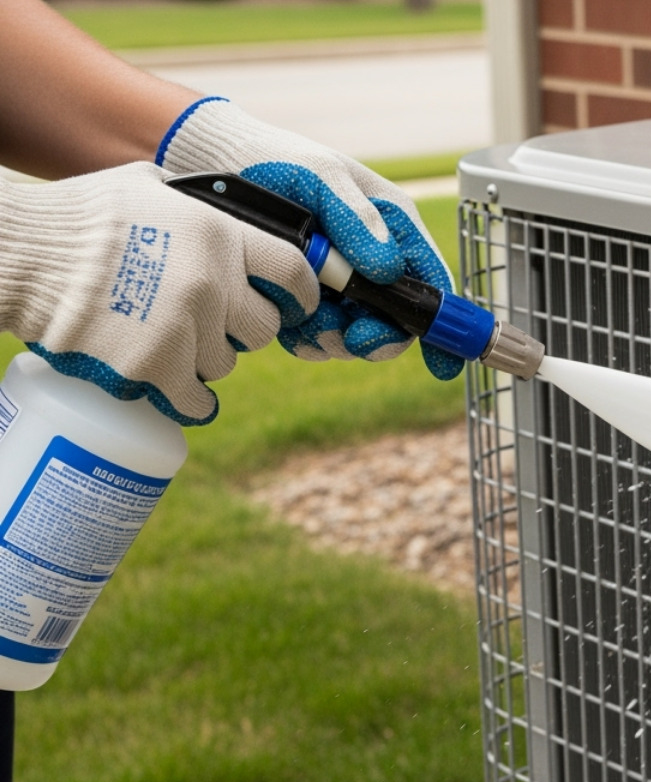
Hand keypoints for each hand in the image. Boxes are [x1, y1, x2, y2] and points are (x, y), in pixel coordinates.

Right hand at [0, 162, 318, 424]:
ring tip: (169, 342)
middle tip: (213, 324)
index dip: (300, 293)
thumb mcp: (149, 188)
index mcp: (220, 234)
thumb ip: (197, 207)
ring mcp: (186, 328)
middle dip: (242, 329)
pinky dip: (190, 400)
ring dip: (205, 359)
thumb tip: (222, 210)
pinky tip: (182, 394)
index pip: (294, 272)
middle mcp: (213, 282)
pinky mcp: (156, 366)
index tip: (295, 305)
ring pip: (226, 363)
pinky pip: (197, 398)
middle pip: (263, 328)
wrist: (26, 254)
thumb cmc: (81, 217)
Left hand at [156, 98, 461, 380]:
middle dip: (376, 337)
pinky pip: (318, 335)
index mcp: (393, 227)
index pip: (431, 283)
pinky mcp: (307, 298)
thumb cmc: (276, 158)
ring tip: (308, 324)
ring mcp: (340, 283)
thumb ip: (358, 219)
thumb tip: (388, 269)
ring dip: (335, 339)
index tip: (439, 363)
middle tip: (350, 338)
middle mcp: (373, 259)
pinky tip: (290, 325)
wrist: (215, 166)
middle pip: (396, 320)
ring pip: (355, 333)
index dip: (441, 325)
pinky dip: (307, 338)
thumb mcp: (321, 177)